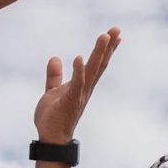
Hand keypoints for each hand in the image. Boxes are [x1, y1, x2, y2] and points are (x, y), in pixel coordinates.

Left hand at [35, 29, 119, 143]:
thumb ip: (54, 76)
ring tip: (105, 36)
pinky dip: (78, 71)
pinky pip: (76, 84)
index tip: (114, 34)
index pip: (96, 64)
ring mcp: (79, 94)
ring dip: (99, 53)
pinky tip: (79, 57)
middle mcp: (85, 88)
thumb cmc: (53, 118)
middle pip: (99, 64)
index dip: (105, 49)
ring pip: (92, 70)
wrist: (50, 139)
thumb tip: (55, 58)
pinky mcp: (70, 101)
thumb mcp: (52, 91)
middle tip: (117, 29)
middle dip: (108, 46)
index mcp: (82, 85)